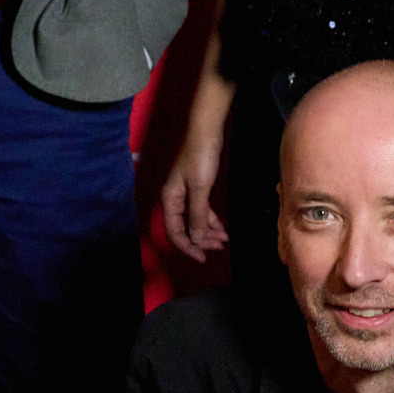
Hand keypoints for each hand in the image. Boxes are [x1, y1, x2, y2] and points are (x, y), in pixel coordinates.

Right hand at [162, 132, 229, 261]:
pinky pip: (200, 212)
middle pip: (184, 228)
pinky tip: (221, 228)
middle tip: (219, 247)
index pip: (174, 231)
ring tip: (224, 239)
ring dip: (207, 232)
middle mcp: (174, 199)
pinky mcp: (196, 189)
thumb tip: (196, 240)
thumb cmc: (200, 159)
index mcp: (170, 199)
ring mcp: (185, 194)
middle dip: (201, 240)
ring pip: (193, 221)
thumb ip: (197, 216)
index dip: (187, 247)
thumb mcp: (200, 189)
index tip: (202, 258)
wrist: (206, 134)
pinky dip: (210, 221)